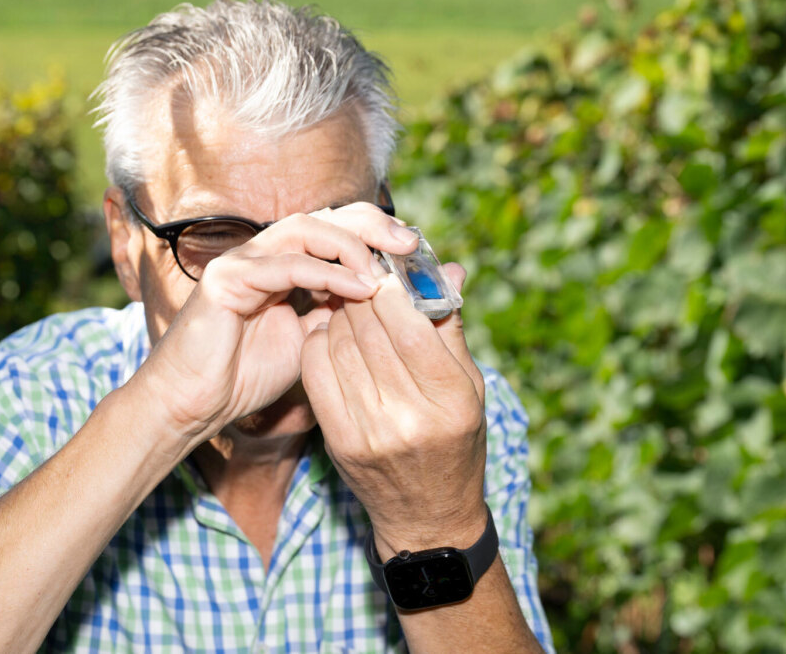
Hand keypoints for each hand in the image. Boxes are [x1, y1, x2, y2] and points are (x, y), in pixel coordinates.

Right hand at [136, 203, 418, 441]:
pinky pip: (287, 265)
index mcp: (283, 264)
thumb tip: (390, 299)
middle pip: (325, 215)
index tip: (415, 251)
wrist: (193, 404)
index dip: (376, 233)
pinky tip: (360, 289)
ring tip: (385, 272)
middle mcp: (263, 253)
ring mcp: (243, 261)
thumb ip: (341, 316)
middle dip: (372, 224)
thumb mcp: (309, 343)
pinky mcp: (228, 278)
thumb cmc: (244, 377)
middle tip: (410, 244)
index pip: (335, 228)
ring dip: (353, 246)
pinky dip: (328, 273)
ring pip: (307, 229)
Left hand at [299, 264, 489, 555]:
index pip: (409, 326)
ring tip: (349, 302)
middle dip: (363, 294)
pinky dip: (319, 342)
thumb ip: (452, 327)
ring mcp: (369, 431)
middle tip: (363, 278)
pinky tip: (331, 333)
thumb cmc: (456, 443)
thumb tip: (447, 268)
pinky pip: (315, 372)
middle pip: (369, 330)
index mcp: (451, 400)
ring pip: (338, 345)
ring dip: (340, 314)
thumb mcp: (469, 388)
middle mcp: (408, 417)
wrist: (428, 517)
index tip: (389, 272)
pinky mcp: (338, 441)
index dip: (393, 289)